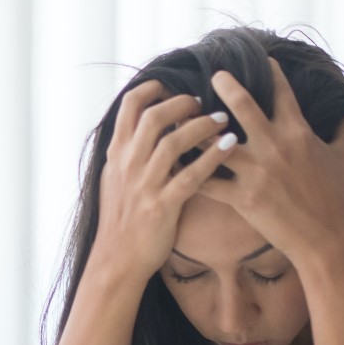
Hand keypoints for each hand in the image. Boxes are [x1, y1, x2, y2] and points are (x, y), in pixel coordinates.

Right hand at [91, 79, 237, 278]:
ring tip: (223, 119)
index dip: (152, 89)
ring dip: (201, 126)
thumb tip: (140, 128)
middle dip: (181, 103)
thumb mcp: (113, 179)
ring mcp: (145, 184)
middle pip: (154, 117)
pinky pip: (192, 176)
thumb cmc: (120, 218)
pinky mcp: (162, 205)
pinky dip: (212, 157)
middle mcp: (128, 164)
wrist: (117, 259)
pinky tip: (230, 146)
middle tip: (201, 102)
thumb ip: (127, 153)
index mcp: (117, 154)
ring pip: (173, 143)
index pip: (130, 106)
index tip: (170, 85)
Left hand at [198, 60, 343, 263]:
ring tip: (180, 119)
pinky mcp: (243, 198)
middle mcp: (274, 146)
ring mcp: (256, 172)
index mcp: (298, 132)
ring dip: (197, 130)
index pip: (282, 92)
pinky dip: (189, 173)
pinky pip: (208, 182)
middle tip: (213, 74)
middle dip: (225, 85)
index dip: (271, 72)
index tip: (261, 58)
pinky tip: (174, 165)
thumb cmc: (339, 201)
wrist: (329, 242)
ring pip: (216, 142)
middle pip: (242, 105)